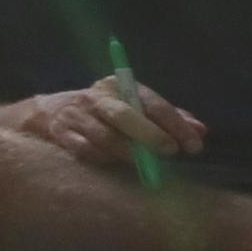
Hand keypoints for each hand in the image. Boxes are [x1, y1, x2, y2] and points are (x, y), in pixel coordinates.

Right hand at [20, 76, 204, 169]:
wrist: (50, 113)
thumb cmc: (106, 113)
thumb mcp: (137, 107)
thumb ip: (169, 118)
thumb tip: (201, 130)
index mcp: (119, 85)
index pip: (152, 102)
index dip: (175, 124)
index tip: (193, 146)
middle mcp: (96, 97)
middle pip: (124, 115)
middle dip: (150, 134)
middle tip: (171, 152)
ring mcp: (76, 115)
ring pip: (105, 136)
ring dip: (129, 153)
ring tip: (147, 165)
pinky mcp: (61, 133)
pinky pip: (85, 150)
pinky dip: (104, 158)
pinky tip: (116, 164)